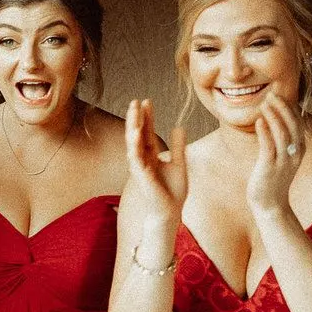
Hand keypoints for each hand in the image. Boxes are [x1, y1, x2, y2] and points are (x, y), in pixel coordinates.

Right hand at [125, 99, 187, 221]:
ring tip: (134, 111)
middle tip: (136, 100)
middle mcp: (142, 159)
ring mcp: (139, 166)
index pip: (147, 132)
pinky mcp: (140, 175)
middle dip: (136, 117)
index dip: (147, 117)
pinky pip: (135, 156)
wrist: (171, 211)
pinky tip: (135, 132)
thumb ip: (178, 146)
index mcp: (150, 155)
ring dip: (132, 126)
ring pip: (133, 142)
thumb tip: (179, 126)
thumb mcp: (179, 163)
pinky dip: (134, 144)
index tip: (147, 101)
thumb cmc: (173, 191)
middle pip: (136, 134)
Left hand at [248, 93, 302, 216]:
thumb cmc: (272, 179)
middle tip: (272, 94)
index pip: (298, 123)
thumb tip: (274, 124)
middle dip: (283, 108)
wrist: (270, 204)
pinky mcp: (270, 167)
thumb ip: (280, 142)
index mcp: (299, 149)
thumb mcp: (280, 157)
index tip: (280, 94)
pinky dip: (265, 132)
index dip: (290, 108)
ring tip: (265, 103)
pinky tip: (259, 121)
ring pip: (282, 134)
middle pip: (293, 125)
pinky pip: (269, 147)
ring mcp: (284, 161)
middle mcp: (295, 154)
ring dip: (274, 116)